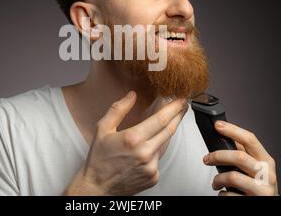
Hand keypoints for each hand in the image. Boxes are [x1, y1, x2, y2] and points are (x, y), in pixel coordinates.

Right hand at [64, 91, 187, 195]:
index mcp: (133, 139)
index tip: (182, 99)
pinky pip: (159, 159)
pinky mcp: (154, 177)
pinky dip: (155, 151)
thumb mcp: (102, 128)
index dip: (174, 108)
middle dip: (178, 116)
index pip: (161, 119)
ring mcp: (151, 167)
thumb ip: (118, 109)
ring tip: (160, 125)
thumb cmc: (98, 158)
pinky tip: (144, 150)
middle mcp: (145, 153)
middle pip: (169, 130)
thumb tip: (132, 95)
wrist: (97, 187)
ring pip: (164, 144)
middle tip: (183, 106)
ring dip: (164, 133)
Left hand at [203, 121, 277, 195]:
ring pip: (232, 177)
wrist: (269, 207)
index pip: (250, 140)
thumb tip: (224, 135)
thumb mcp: (257, 168)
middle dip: (218, 156)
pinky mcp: (253, 201)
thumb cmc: (259, 187)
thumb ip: (245, 154)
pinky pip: (229, 195)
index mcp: (266, 161)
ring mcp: (262, 189)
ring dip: (218, 179)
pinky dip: (222, 194)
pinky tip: (225, 193)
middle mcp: (267, 174)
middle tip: (207, 159)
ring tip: (216, 183)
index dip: (232, 130)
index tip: (218, 125)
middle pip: (239, 156)